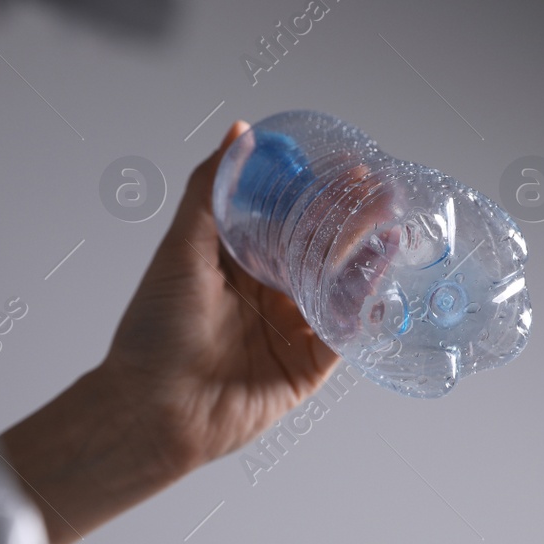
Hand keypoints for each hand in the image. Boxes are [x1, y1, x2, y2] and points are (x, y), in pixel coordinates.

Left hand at [0, 122, 340, 543]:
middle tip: (380, 189)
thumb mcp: (179, 250)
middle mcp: (270, 293)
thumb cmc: (153, 333)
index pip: (290, 217)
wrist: (153, 411)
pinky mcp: (308, 365)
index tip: (345, 165)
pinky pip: (344, 330)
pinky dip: (365, 304)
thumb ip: (211, 191)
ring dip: (367, 254)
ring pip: (340, 285)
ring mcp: (292, 329)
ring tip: (390, 222)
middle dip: (353, 217)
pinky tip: (381, 274)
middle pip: (322, 247)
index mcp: (240, 263)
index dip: (318, 191)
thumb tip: (238, 132)